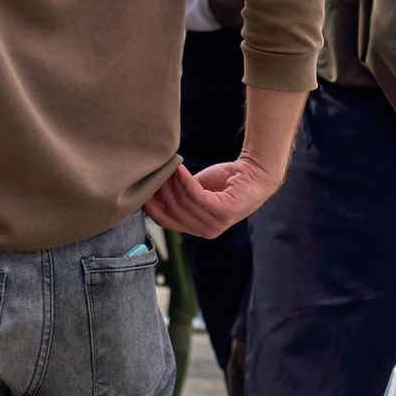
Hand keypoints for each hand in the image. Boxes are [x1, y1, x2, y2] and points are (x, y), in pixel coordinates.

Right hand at [145, 153, 283, 238]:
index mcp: (197, 229)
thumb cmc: (225, 181)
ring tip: (168, 164)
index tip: (140, 189)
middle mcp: (206, 231)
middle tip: (156, 170)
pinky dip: (184, 179)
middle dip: (161, 190)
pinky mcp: (224, 211)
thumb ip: (176, 196)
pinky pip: (196, 195)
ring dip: (172, 182)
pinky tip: (179, 166)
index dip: (151, 206)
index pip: (165, 221)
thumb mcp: (196, 191)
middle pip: (172, 210)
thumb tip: (147, 193)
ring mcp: (217, 224)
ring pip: (183, 202)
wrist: (256, 172)